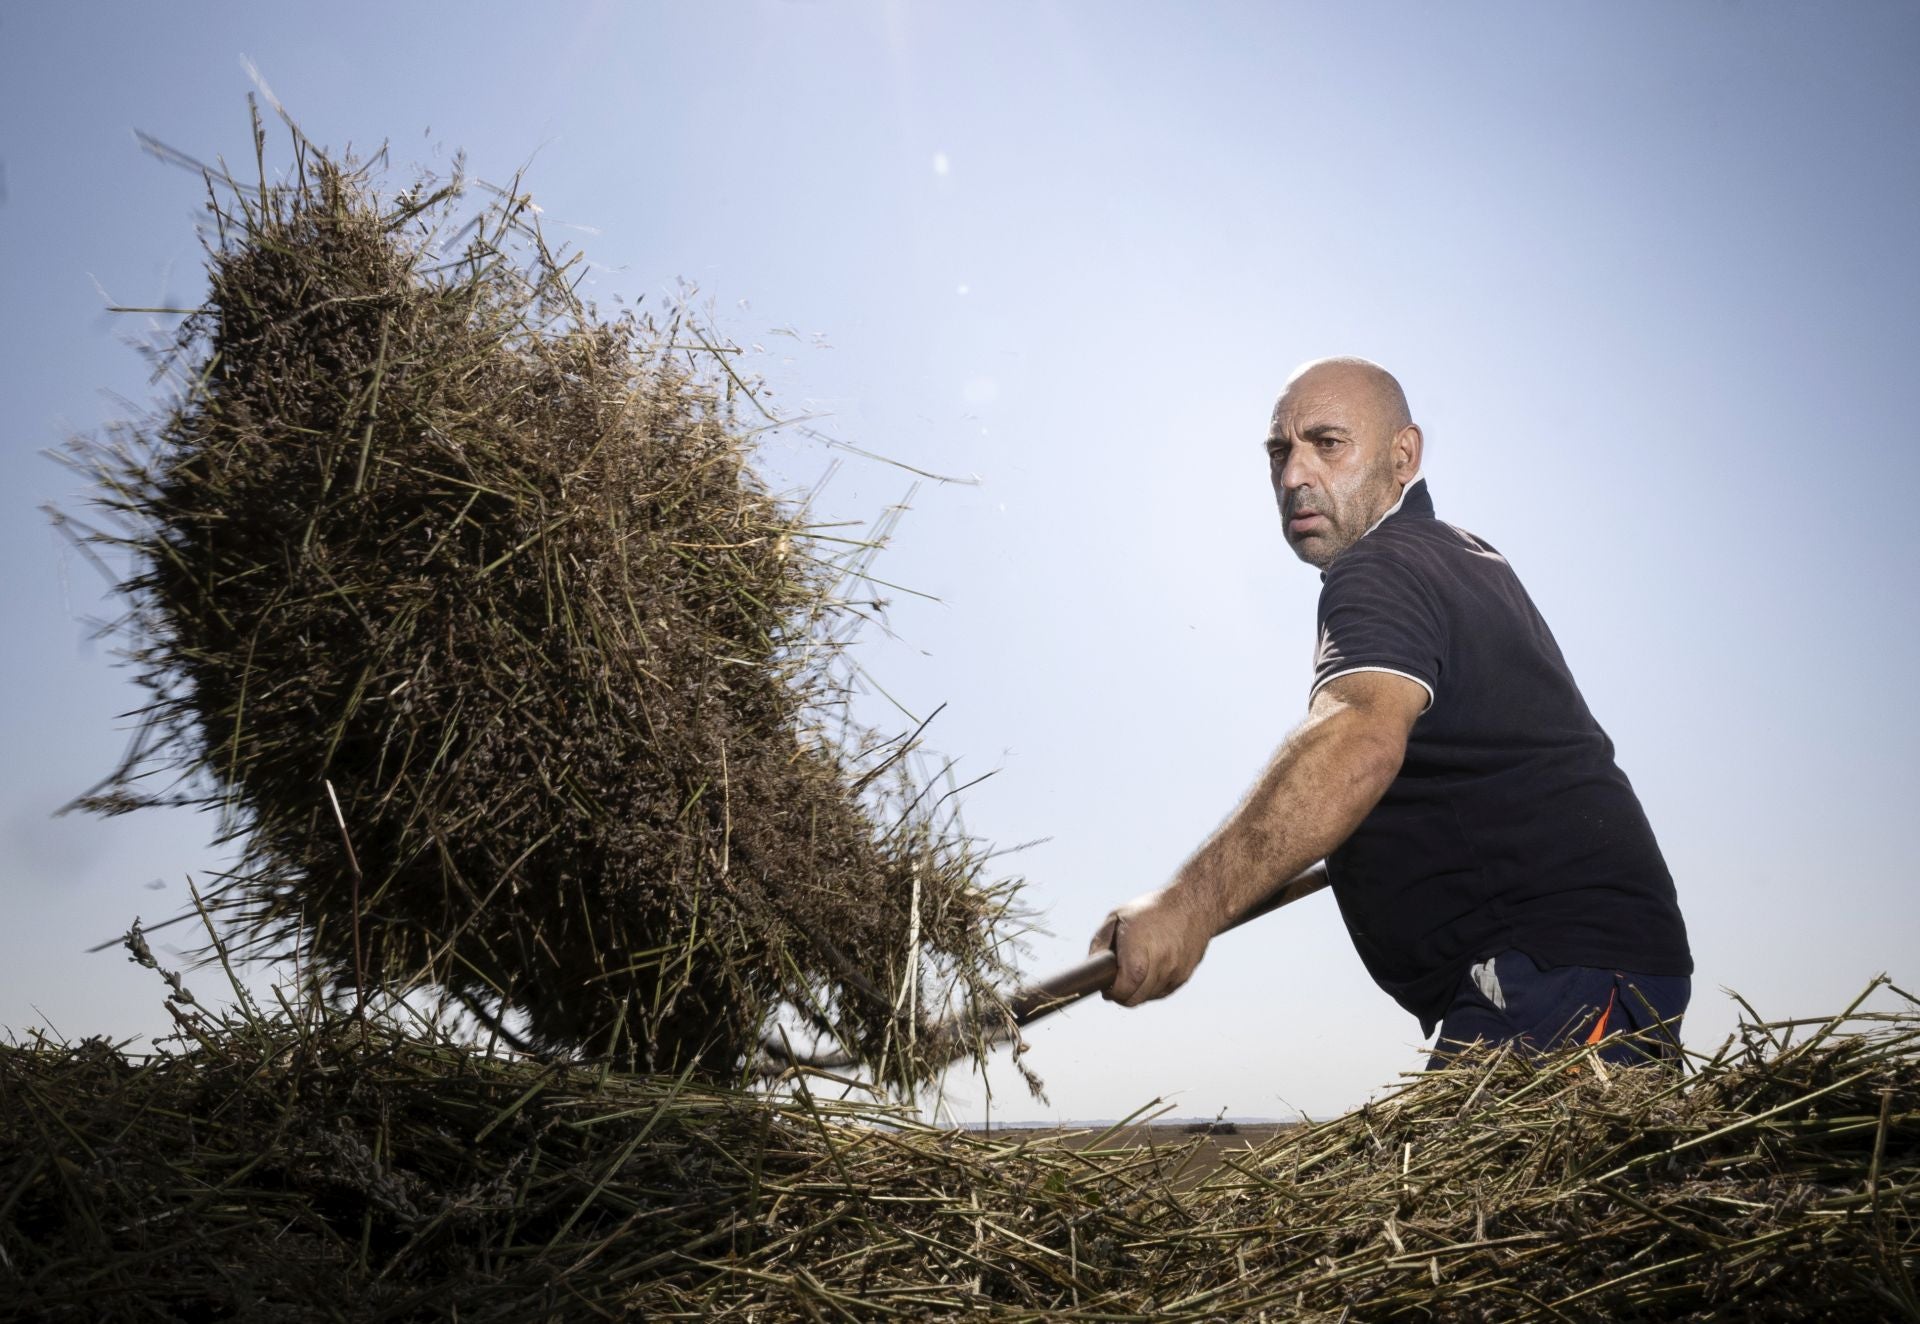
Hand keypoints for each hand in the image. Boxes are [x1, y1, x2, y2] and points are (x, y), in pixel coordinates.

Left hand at [1087, 888, 1213, 1006]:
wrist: (1192, 905)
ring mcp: (1174, 973)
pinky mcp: (1183, 977)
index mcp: (1139, 952)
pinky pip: (1161, 992)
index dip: (1112, 992)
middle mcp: (1159, 965)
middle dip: (1121, 995)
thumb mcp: (1116, 917)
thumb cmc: (1150, 910)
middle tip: (1115, 983)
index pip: (1123, 989)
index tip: (1106, 985)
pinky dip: (1151, 987)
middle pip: (1134, 999)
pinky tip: (1149, 969)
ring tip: (1134, 969)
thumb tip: (1092, 970)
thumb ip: (1099, 944)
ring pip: (1147, 997)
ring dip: (1137, 990)